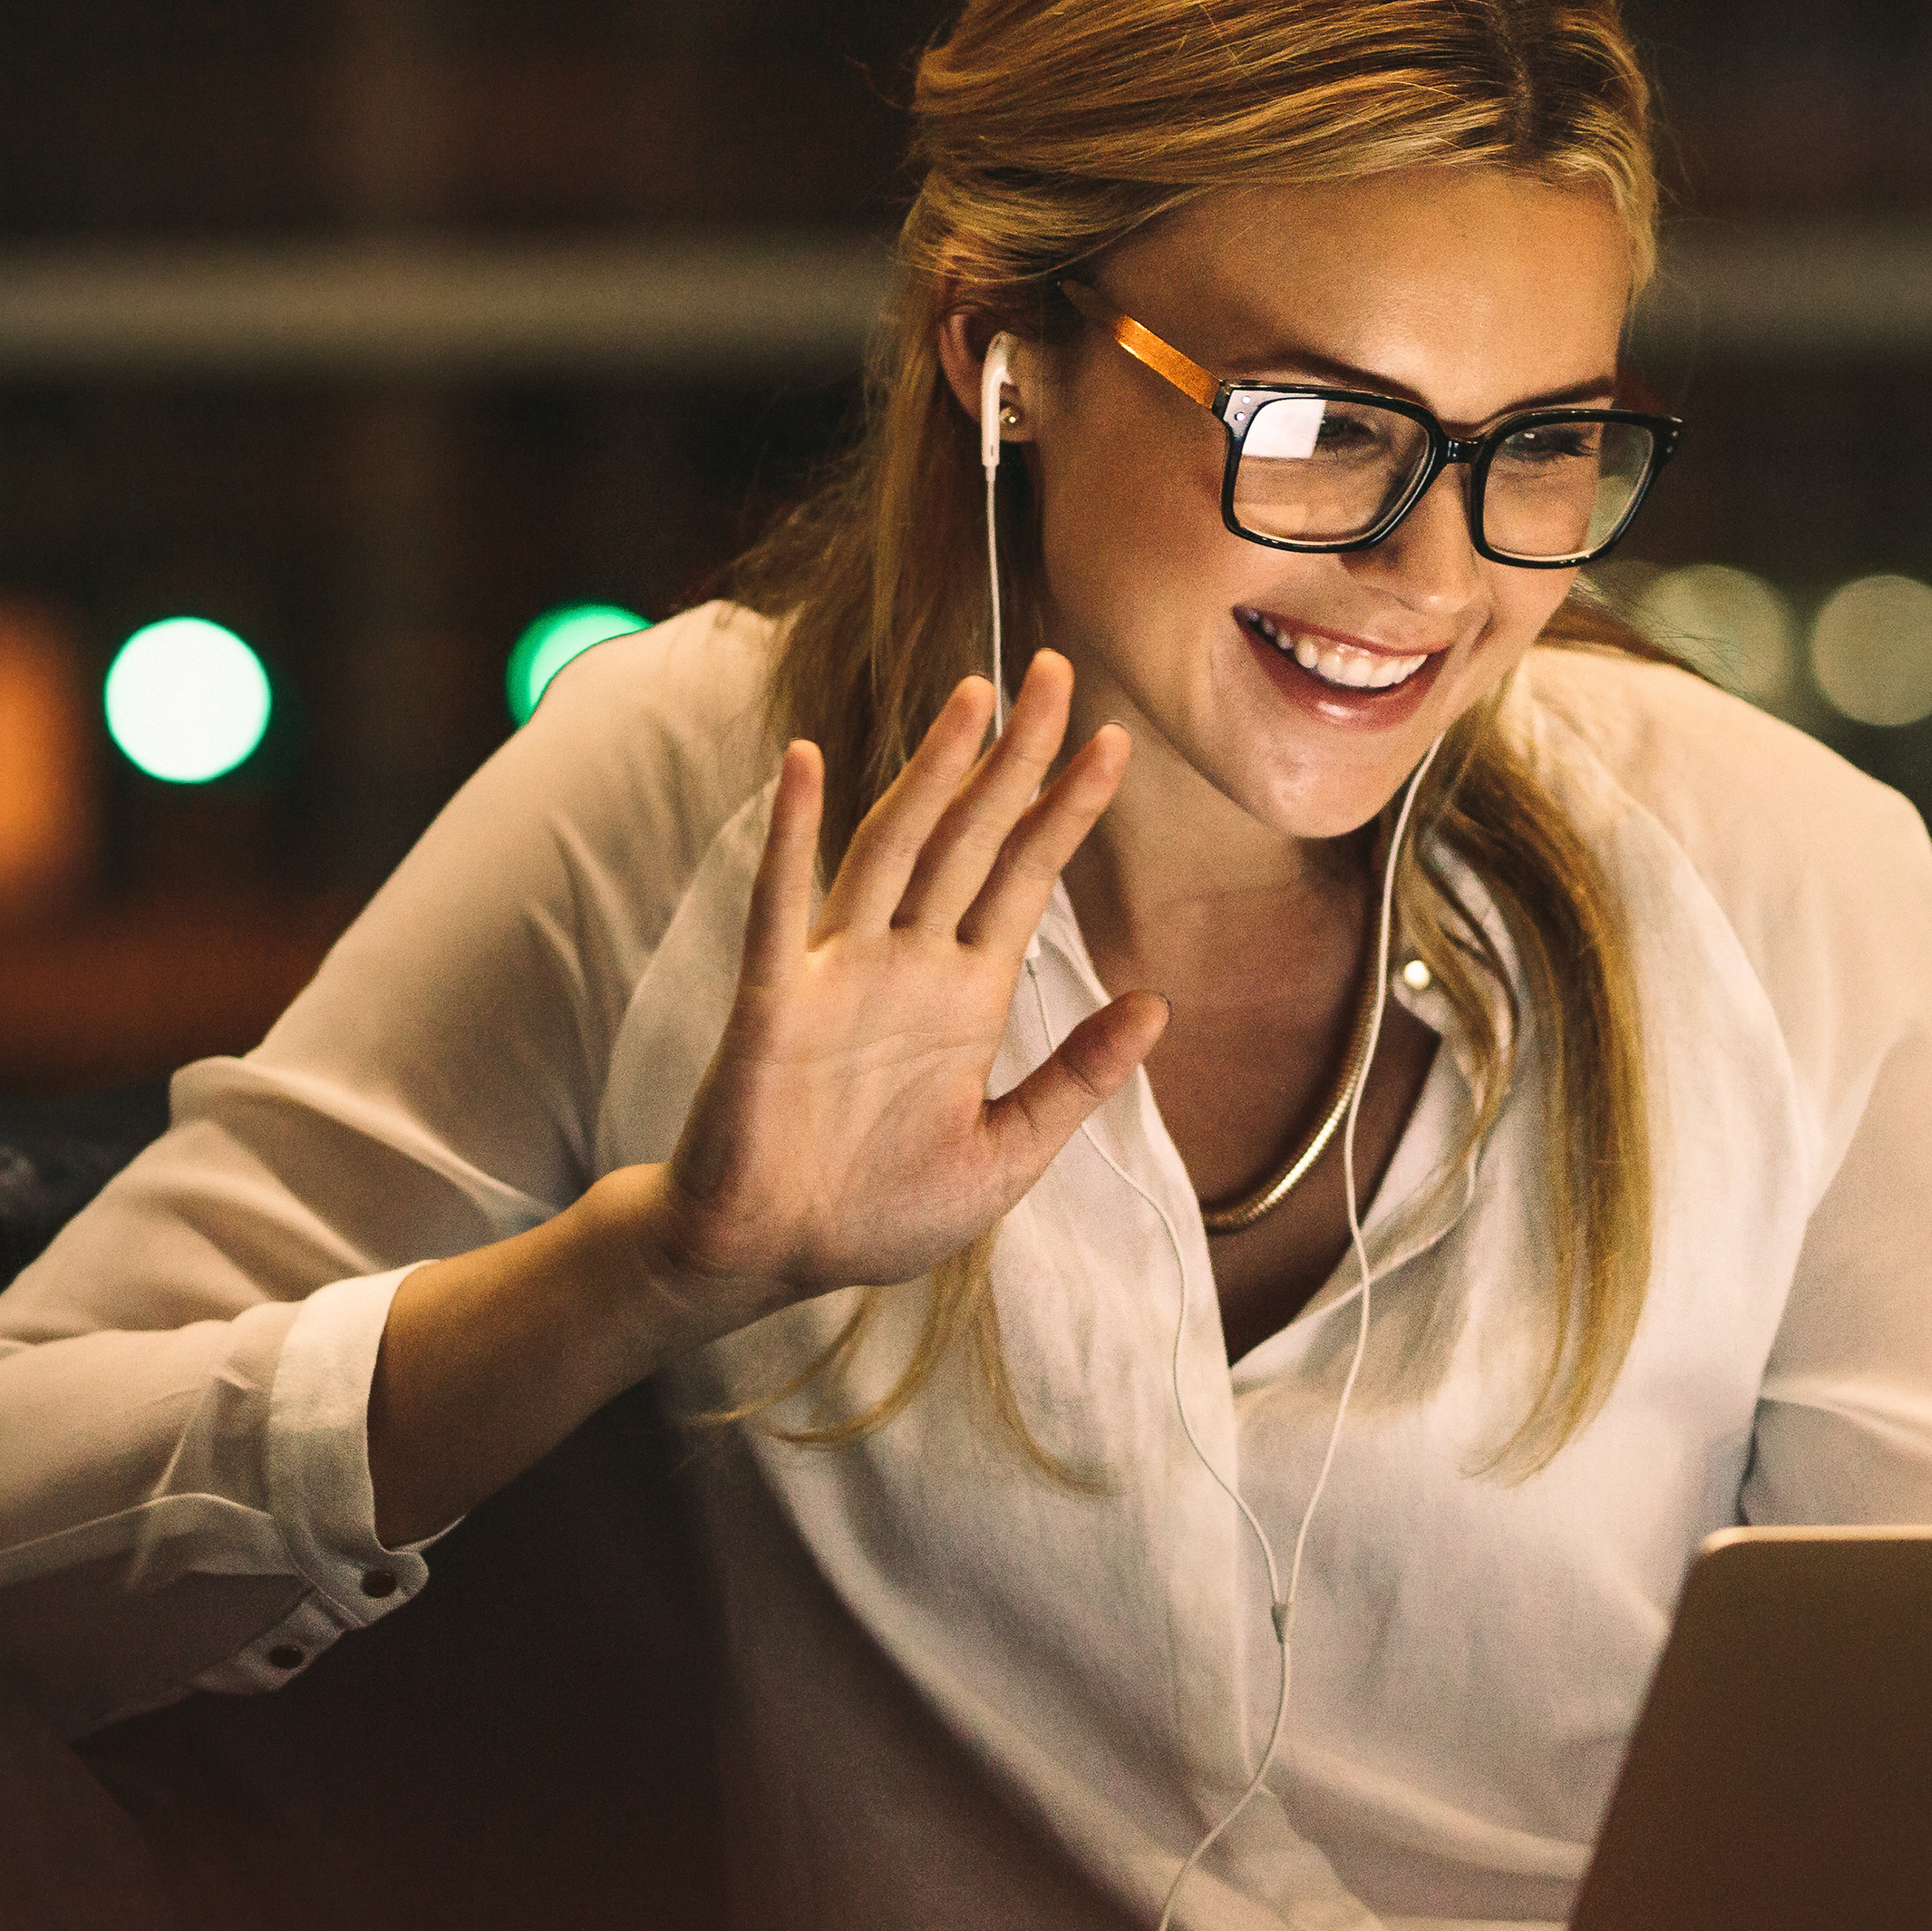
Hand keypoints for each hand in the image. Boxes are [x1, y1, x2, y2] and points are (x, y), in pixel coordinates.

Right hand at [643, 656, 1168, 1328]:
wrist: (773, 1261)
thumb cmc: (878, 1210)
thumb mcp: (1007, 1152)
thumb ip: (1075, 1078)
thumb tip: (1158, 1004)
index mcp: (964, 994)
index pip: (1026, 876)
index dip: (1066, 808)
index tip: (1115, 741)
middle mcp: (907, 964)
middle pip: (970, 835)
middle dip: (1015, 755)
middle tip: (1057, 670)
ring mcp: (839, 973)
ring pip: (894, 848)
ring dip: (931, 772)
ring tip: (973, 696)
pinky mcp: (777, 1002)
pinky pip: (782, 906)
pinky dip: (793, 836)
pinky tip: (807, 767)